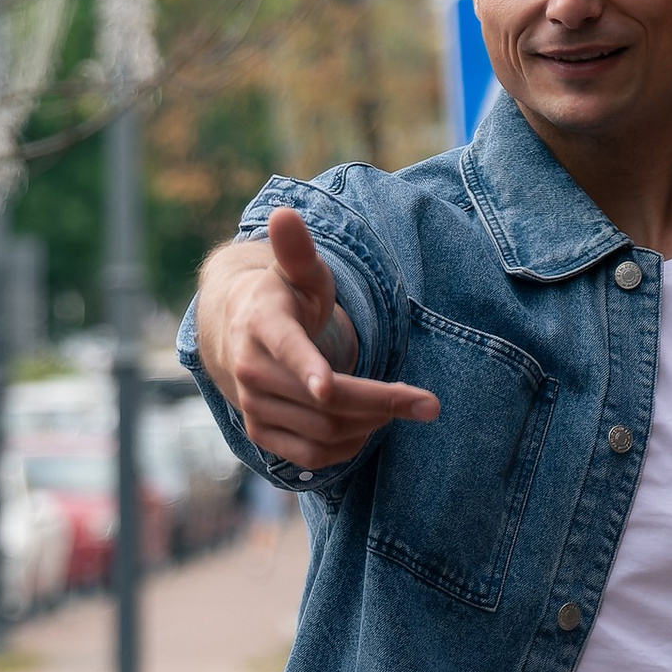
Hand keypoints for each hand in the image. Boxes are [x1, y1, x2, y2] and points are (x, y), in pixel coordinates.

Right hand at [202, 208, 438, 470]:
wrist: (241, 334)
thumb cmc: (285, 297)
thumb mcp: (297, 271)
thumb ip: (297, 250)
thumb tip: (285, 214)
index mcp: (261, 325)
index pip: (286, 348)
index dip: (307, 368)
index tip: (328, 386)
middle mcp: (250, 370)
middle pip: (324, 399)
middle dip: (381, 403)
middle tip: (429, 404)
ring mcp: (253, 406)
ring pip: (322, 430)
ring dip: (370, 424)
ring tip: (400, 408)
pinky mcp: (261, 435)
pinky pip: (310, 456)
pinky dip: (347, 448)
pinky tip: (369, 428)